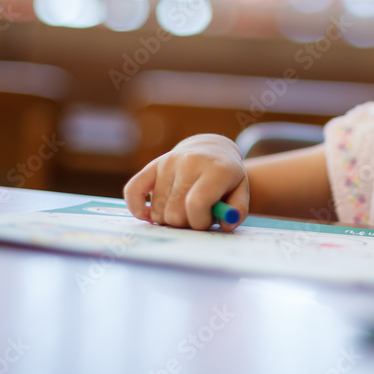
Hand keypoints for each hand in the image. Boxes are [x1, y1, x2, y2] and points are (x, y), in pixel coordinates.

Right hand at [123, 134, 248, 230]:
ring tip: (184, 207)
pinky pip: (132, 190)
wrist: (211, 150)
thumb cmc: (226, 178)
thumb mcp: (241, 191)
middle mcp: (190, 162)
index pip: (196, 204)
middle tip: (197, 214)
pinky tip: (149, 214)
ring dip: (170, 218)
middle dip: (186, 223)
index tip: (206, 221)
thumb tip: (226, 224)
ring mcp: (168, 162)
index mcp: (216, 169)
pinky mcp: (152, 165)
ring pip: (158, 210)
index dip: (199, 222)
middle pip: (175, 212)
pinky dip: (138, 208)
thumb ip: (238, 210)